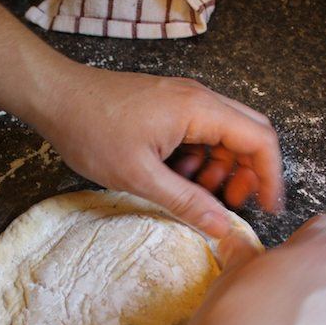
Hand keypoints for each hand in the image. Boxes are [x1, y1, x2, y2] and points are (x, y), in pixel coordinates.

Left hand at [34, 65, 282, 236]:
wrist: (55, 97)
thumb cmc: (91, 130)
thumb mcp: (140, 176)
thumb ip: (186, 202)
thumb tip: (222, 227)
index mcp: (199, 109)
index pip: (259, 140)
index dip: (270, 176)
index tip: (268, 207)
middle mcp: (197, 99)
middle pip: (246, 135)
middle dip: (246, 174)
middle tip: (228, 205)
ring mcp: (181, 100)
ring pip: (221, 135)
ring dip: (218, 168)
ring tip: (194, 194)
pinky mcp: (166, 106)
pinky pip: (197, 133)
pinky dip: (196, 159)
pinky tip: (174, 177)